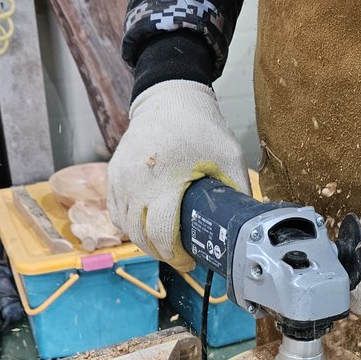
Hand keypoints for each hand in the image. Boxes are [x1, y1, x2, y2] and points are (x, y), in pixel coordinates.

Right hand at [107, 81, 248, 271]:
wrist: (169, 97)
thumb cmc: (202, 128)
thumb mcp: (230, 157)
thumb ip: (238, 191)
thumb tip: (248, 224)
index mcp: (166, 180)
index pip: (161, 234)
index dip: (176, 256)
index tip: (190, 261)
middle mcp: (137, 182)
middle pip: (141, 236)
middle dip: (162, 253)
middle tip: (180, 257)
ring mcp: (120, 179)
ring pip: (127, 228)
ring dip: (145, 242)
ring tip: (165, 244)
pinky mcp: (112, 175)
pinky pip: (116, 213)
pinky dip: (130, 226)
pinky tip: (147, 227)